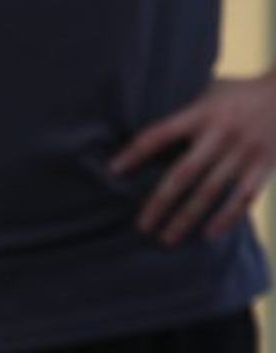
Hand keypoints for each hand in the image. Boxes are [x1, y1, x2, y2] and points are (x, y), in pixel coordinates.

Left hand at [113, 72, 275, 244]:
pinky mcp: (266, 164)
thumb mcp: (209, 92)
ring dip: (188, 217)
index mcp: (203, 113)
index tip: (113, 171)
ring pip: (212, 190)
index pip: (161, 134)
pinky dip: (227, 217)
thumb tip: (135, 123)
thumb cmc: (239, 94)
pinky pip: (245, 196)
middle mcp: (222, 133)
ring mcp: (246, 150)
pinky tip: (209, 235)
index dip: (136, 152)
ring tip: (167, 239)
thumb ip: (181, 111)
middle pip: (185, 172)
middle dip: (161, 202)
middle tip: (142, 227)